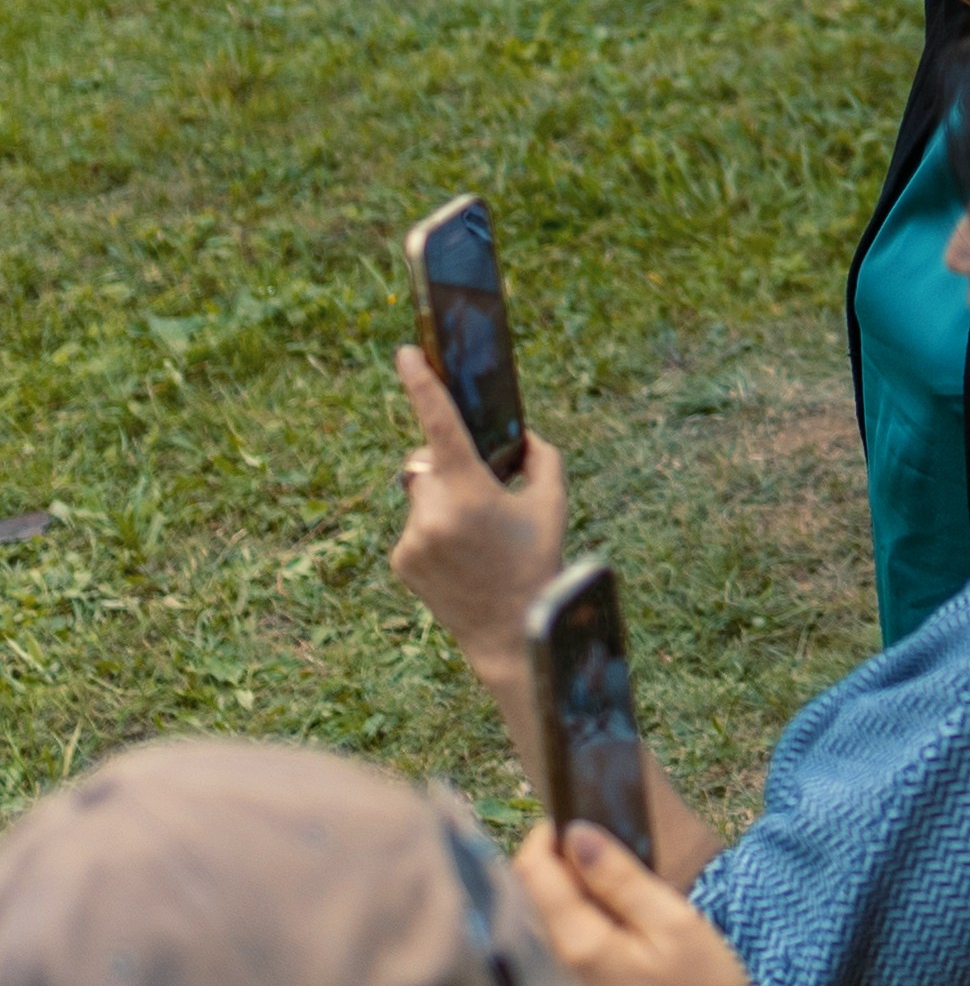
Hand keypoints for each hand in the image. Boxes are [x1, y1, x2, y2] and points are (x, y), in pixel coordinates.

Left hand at [392, 346, 567, 686]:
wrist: (510, 632)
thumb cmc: (538, 561)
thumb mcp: (553, 502)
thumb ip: (539, 456)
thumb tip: (518, 437)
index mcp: (470, 489)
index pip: (439, 423)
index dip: (420, 383)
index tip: (404, 353)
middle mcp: (433, 510)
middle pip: (429, 460)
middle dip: (449, 464)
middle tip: (481, 491)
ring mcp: (412, 537)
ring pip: (421, 492)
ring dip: (443, 500)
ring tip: (475, 539)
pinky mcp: (401, 559)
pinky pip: (415, 524)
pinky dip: (433, 529)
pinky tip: (460, 557)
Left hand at [511, 820, 768, 985]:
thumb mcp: (674, 926)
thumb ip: (621, 878)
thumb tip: (575, 833)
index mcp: (575, 945)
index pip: (532, 870)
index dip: (548, 836)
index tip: (577, 822)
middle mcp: (549, 970)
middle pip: (521, 896)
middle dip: (545, 864)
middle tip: (592, 854)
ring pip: (530, 924)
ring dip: (551, 896)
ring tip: (597, 889)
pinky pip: (543, 952)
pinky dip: (558, 927)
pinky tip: (596, 931)